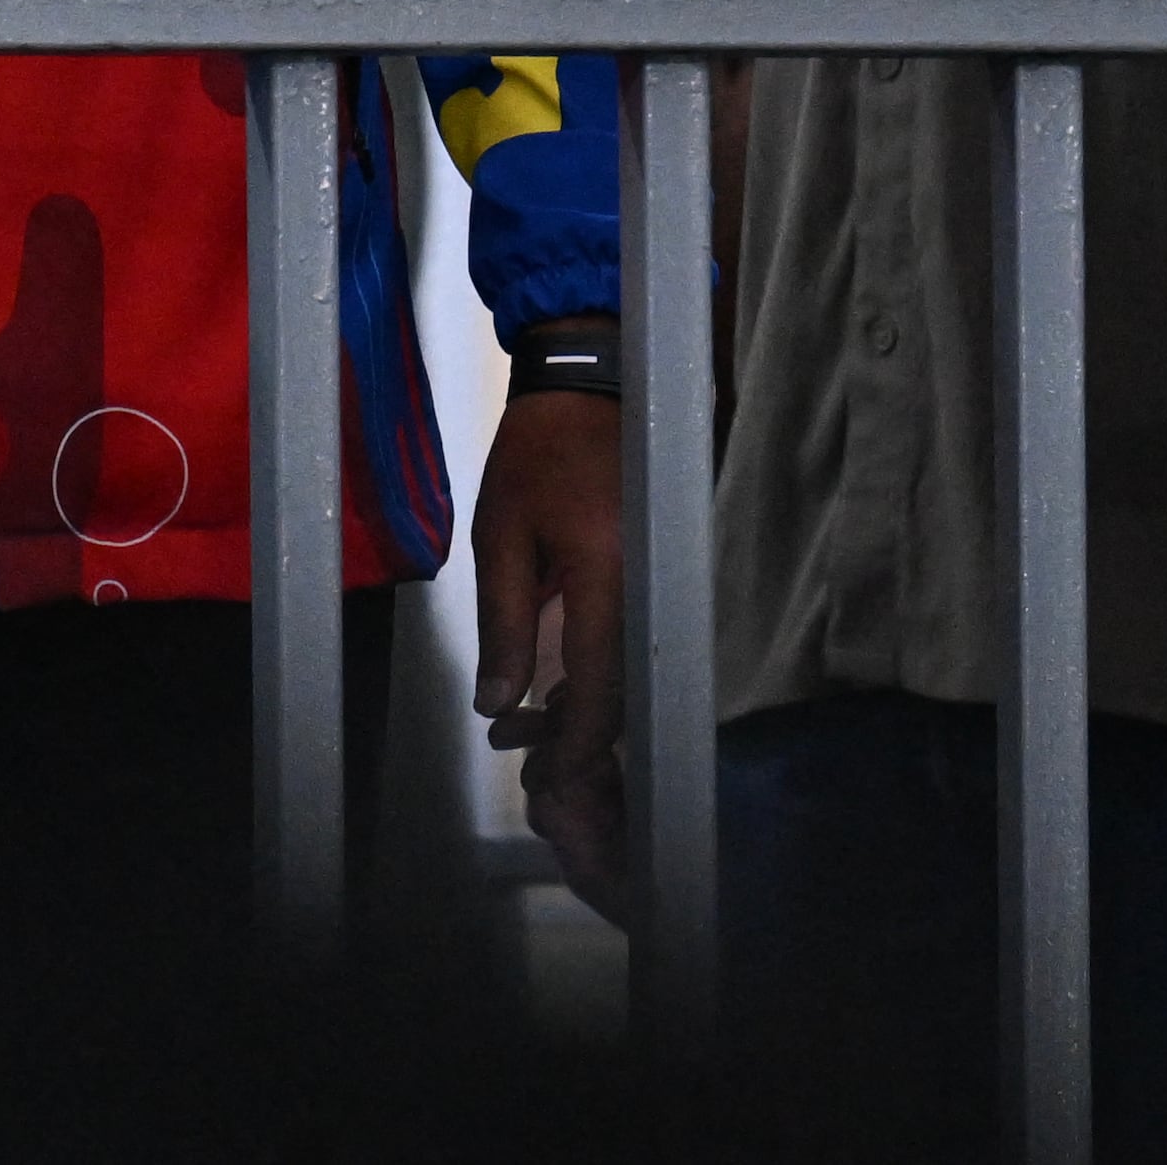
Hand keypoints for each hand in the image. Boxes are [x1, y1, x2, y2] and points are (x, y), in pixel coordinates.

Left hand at [469, 381, 630, 919]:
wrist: (597, 387)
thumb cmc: (539, 454)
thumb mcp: (501, 534)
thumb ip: (502, 622)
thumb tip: (498, 703)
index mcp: (608, 575)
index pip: (601, 688)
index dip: (575, 746)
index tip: (547, 780)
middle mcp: (652, 587)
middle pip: (628, 694)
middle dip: (584, 744)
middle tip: (537, 770)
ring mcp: (668, 582)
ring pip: (637, 675)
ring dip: (594, 714)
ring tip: (539, 738)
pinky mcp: (668, 578)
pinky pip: (642, 645)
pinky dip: (607, 678)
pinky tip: (565, 693)